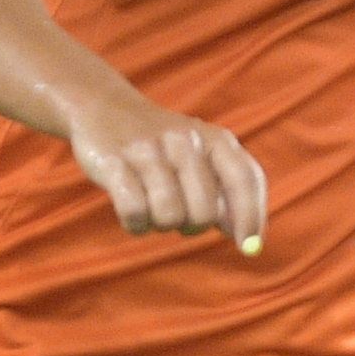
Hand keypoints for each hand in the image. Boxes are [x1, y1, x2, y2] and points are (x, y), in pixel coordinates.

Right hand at [67, 93, 268, 253]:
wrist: (103, 106)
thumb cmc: (161, 146)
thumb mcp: (201, 157)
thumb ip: (227, 192)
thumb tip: (247, 239)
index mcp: (213, 139)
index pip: (244, 179)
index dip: (251, 217)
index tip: (248, 248)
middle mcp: (183, 141)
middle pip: (205, 212)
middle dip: (193, 227)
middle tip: (178, 216)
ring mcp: (147, 150)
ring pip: (170, 216)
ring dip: (161, 225)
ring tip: (152, 209)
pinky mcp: (113, 162)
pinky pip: (135, 213)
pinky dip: (136, 225)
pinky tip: (133, 214)